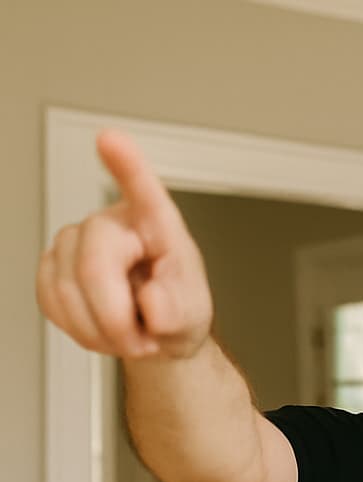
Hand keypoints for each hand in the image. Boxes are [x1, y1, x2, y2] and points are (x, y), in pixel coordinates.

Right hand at [36, 130, 212, 359]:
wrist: (154, 334)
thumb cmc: (178, 313)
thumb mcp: (193, 316)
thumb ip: (178, 310)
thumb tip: (153, 302)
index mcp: (157, 226)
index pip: (144, 191)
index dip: (126, 165)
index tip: (111, 140)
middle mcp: (113, 223)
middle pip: (95, 263)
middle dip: (115, 316)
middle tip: (142, 341)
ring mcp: (77, 240)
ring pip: (67, 287)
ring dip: (99, 329)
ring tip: (128, 333)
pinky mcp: (53, 264)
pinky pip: (50, 300)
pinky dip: (77, 328)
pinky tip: (102, 329)